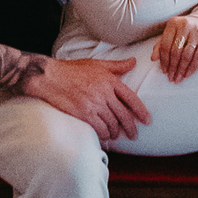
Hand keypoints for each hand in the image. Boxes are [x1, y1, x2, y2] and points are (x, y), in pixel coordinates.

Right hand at [22, 56, 151, 142]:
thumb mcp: (97, 64)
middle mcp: (105, 94)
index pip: (131, 98)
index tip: (147, 120)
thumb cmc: (73, 69)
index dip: (141, 111)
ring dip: (116, 133)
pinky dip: (104, 135)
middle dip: (131, 128)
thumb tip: (133, 62)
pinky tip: (104, 136)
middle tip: (134, 135)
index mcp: (110, 81)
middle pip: (124, 115)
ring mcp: (94, 105)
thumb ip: (117, 65)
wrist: (51, 77)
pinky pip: (100, 129)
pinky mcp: (84, 115)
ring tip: (116, 135)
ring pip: (112, 124)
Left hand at [152, 14, 197, 81]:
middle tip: (171, 78)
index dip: (163, 60)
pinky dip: (192, 67)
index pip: (165, 45)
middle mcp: (185, 25)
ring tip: (178, 79)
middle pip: (175, 51)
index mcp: (173, 23)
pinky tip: (187, 74)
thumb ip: (162, 44)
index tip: (164, 72)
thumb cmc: (187, 30)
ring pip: (186, 55)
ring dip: (181, 70)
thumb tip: (153, 58)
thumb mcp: (174, 33)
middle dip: (172, 68)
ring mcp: (197, 31)